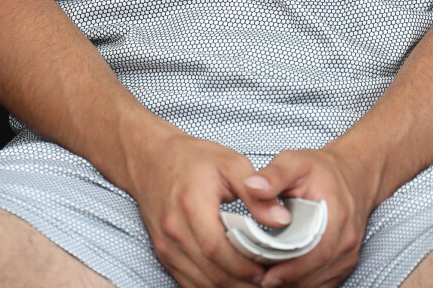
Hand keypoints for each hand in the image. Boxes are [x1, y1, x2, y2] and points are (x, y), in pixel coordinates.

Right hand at [126, 128, 295, 287]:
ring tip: (253, 281)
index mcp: (191, 204)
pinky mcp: (163, 253)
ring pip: (200, 283)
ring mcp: (166, 245)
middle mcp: (174, 230)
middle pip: (210, 272)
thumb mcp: (229, 163)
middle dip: (241, 282)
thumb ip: (256, 193)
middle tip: (267, 279)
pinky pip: (188, 282)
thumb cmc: (191, 158)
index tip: (267, 268)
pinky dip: (211, 286)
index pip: (218, 249)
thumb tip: (282, 220)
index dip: (244, 266)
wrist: (151, 158)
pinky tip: (230, 280)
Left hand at [241, 147, 370, 287]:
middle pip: (317, 272)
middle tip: (263, 280)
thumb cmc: (321, 169)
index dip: (292, 268)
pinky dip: (306, 283)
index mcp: (336, 215)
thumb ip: (273, 175)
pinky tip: (287, 279)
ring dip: (296, 284)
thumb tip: (252, 185)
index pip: (316, 252)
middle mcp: (346, 238)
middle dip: (289, 280)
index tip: (268, 275)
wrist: (351, 173)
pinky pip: (326, 281)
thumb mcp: (295, 162)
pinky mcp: (345, 260)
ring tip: (270, 279)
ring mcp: (348, 252)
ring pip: (321, 281)